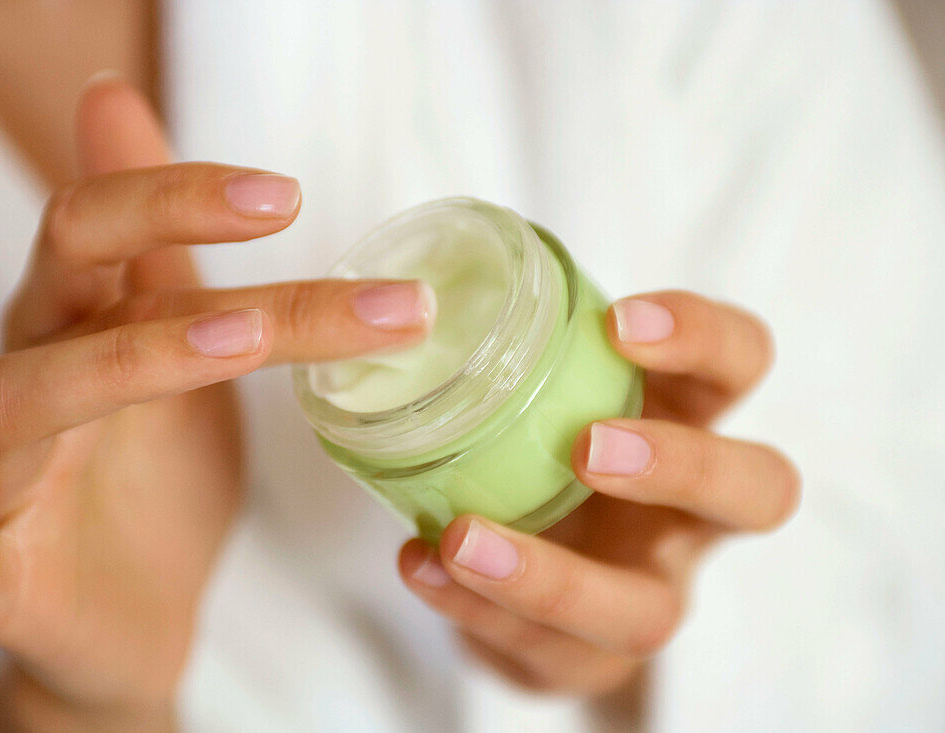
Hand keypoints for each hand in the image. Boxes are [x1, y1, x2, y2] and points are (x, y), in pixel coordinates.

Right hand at [0, 80, 432, 730]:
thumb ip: (165, 248)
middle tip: (281, 223)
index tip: (289, 194)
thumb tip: (114, 100)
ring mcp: (1, 477)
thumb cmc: (160, 479)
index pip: (102, 225)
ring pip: (14, 399)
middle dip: (169, 232)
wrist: (143, 618)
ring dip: (117, 364)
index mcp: (82, 327)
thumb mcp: (186, 350)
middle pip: (65, 281)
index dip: (181, 193)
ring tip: (233, 341)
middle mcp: (35, 381)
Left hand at [398, 291, 799, 699]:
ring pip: (648, 612)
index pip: (742, 361)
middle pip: (759, 491)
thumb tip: (413, 297)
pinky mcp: (588, 657)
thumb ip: (514, 353)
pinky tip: (418, 564)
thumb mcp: (542, 388)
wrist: (531, 573)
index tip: (618, 321)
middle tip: (589, 447)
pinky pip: (544, 651)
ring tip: (462, 540)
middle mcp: (693, 511)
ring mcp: (649, 590)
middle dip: (683, 467)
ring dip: (552, 580)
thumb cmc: (542, 446)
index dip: (702, 338)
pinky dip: (473, 608)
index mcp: (688, 417)